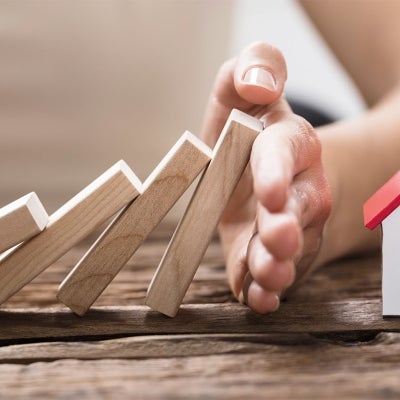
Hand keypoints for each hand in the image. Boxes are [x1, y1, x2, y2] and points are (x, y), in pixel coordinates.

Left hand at [201, 42, 331, 312]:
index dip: (278, 171)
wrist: (268, 172)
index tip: (269, 191)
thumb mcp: (240, 90)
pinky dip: (264, 289)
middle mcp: (297, 188)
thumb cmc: (248, 132)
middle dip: (287, 225)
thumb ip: (252, 69)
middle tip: (276, 237)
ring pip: (290, 248)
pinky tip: (257, 298)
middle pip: (299, 208)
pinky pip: (272, 274)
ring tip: (268, 274)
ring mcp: (288, 225)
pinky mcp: (270, 253)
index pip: (287, 152)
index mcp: (288, 144)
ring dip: (278, 264)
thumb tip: (259, 82)